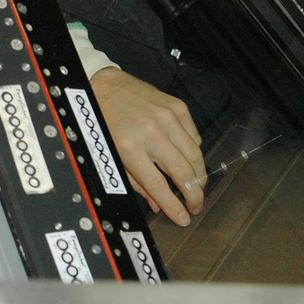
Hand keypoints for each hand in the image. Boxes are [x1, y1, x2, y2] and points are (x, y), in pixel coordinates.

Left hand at [90, 67, 204, 226]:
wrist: (105, 84)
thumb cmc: (104, 119)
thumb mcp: (110, 153)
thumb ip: (135, 181)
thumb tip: (158, 205)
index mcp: (130, 147)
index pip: (158, 185)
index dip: (174, 206)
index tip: (184, 218)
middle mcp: (151, 132)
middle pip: (183, 173)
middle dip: (194, 195)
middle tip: (196, 206)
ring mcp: (168, 118)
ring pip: (195, 156)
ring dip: (199, 176)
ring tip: (196, 187)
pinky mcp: (178, 107)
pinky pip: (195, 137)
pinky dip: (194, 151)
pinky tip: (188, 158)